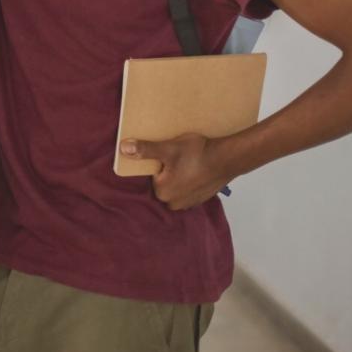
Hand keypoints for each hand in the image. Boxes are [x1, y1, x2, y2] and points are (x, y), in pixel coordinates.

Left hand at [120, 134, 235, 210]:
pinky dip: (189, 180)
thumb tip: (123, 149)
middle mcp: (174, 203)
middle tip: (175, 158)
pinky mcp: (202, 198)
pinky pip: (188, 189)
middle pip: (162, 184)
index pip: (150, 178)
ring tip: (186, 163)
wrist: (228, 158)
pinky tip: (194, 169)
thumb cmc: (197, 154)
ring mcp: (189, 202)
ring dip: (178, 177)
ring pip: (176, 187)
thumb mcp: (167, 149)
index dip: (155, 165)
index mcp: (162, 193)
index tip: (163, 156)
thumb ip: (145, 150)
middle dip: (166, 172)